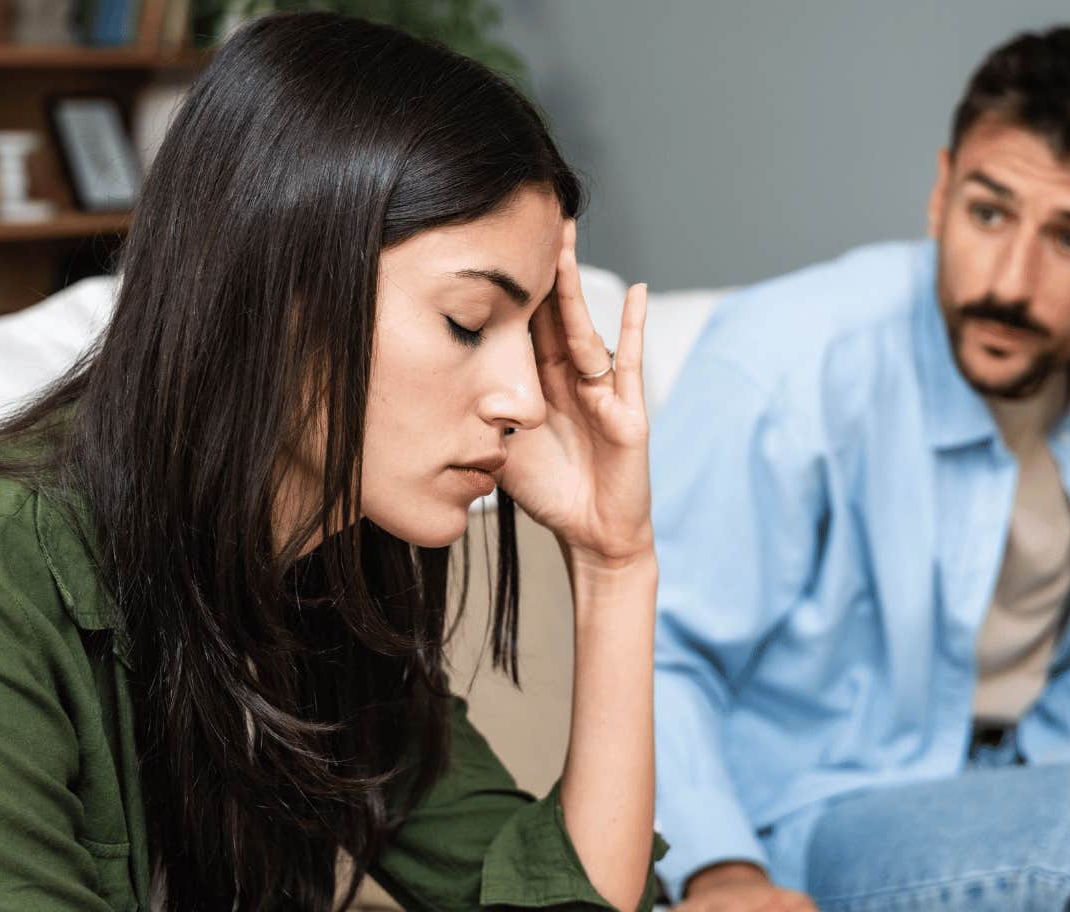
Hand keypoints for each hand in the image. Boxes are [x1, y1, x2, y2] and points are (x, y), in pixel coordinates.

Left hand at [496, 220, 651, 567]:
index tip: (493, 243)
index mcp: (538, 382)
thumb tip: (433, 385)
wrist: (589, 536)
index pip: (524, 325)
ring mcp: (602, 390)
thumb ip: (479, 413)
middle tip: (533, 216)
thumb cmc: (546, 492)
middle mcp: (571, 377)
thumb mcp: (498, 444)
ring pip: (584, 329)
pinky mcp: (628, 411)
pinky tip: (636, 292)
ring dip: (575, 286)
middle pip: (555, 313)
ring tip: (566, 241)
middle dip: (545, 267)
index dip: (512, 286)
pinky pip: (631, 364)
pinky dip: (634, 328)